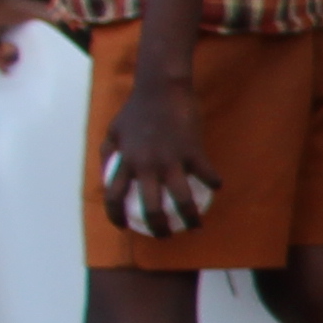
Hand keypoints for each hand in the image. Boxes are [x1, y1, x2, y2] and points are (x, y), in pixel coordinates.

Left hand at [100, 70, 217, 240]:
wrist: (161, 88)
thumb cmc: (136, 108)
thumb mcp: (114, 129)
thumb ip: (109, 153)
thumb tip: (106, 173)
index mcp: (125, 160)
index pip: (114, 196)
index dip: (116, 216)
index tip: (124, 227)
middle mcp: (146, 164)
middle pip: (151, 207)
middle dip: (159, 227)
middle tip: (166, 234)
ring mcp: (171, 159)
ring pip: (182, 199)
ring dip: (191, 217)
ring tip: (197, 224)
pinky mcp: (193, 151)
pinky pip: (207, 175)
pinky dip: (213, 183)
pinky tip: (216, 186)